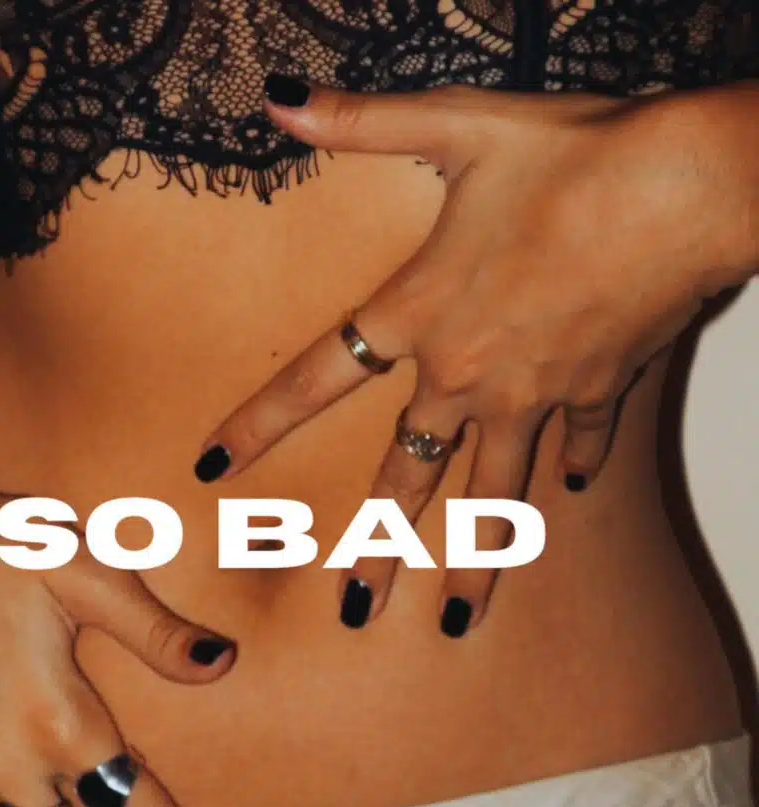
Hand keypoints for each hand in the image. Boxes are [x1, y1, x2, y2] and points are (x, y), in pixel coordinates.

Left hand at [195, 77, 747, 636]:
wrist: (685, 188)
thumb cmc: (574, 157)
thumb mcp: (459, 125)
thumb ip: (363, 119)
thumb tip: (281, 97)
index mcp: (418, 316)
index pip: (312, 380)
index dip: (255, 422)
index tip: (210, 467)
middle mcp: (466, 373)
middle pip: (406, 476)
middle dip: (376, 548)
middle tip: (353, 610)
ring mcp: (532, 394)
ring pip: (491, 495)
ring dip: (473, 562)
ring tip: (454, 620)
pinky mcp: (596, 392)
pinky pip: (576, 446)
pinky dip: (573, 471)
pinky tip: (568, 498)